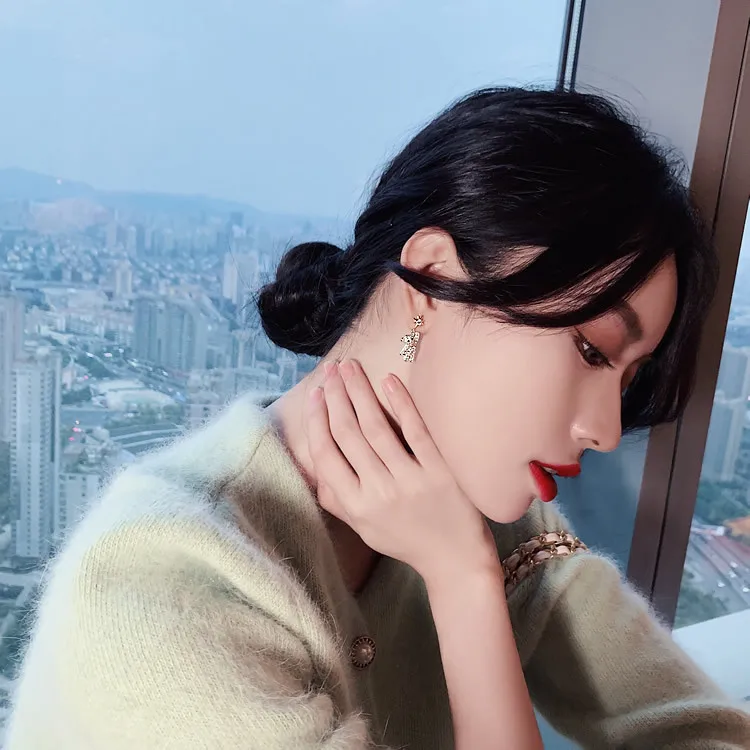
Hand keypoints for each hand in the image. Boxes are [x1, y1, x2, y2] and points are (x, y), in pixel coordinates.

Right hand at [306, 359, 498, 583]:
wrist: (455, 560)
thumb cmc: (405, 539)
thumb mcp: (362, 527)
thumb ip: (336, 497)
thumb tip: (313, 461)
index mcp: (355, 506)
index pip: (326, 455)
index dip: (317, 420)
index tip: (316, 393)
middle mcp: (378, 492)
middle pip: (349, 434)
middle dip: (336, 396)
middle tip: (331, 369)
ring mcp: (410, 480)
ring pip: (376, 427)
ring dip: (360, 392)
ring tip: (351, 367)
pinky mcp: (439, 471)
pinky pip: (415, 431)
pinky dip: (400, 403)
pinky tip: (388, 381)